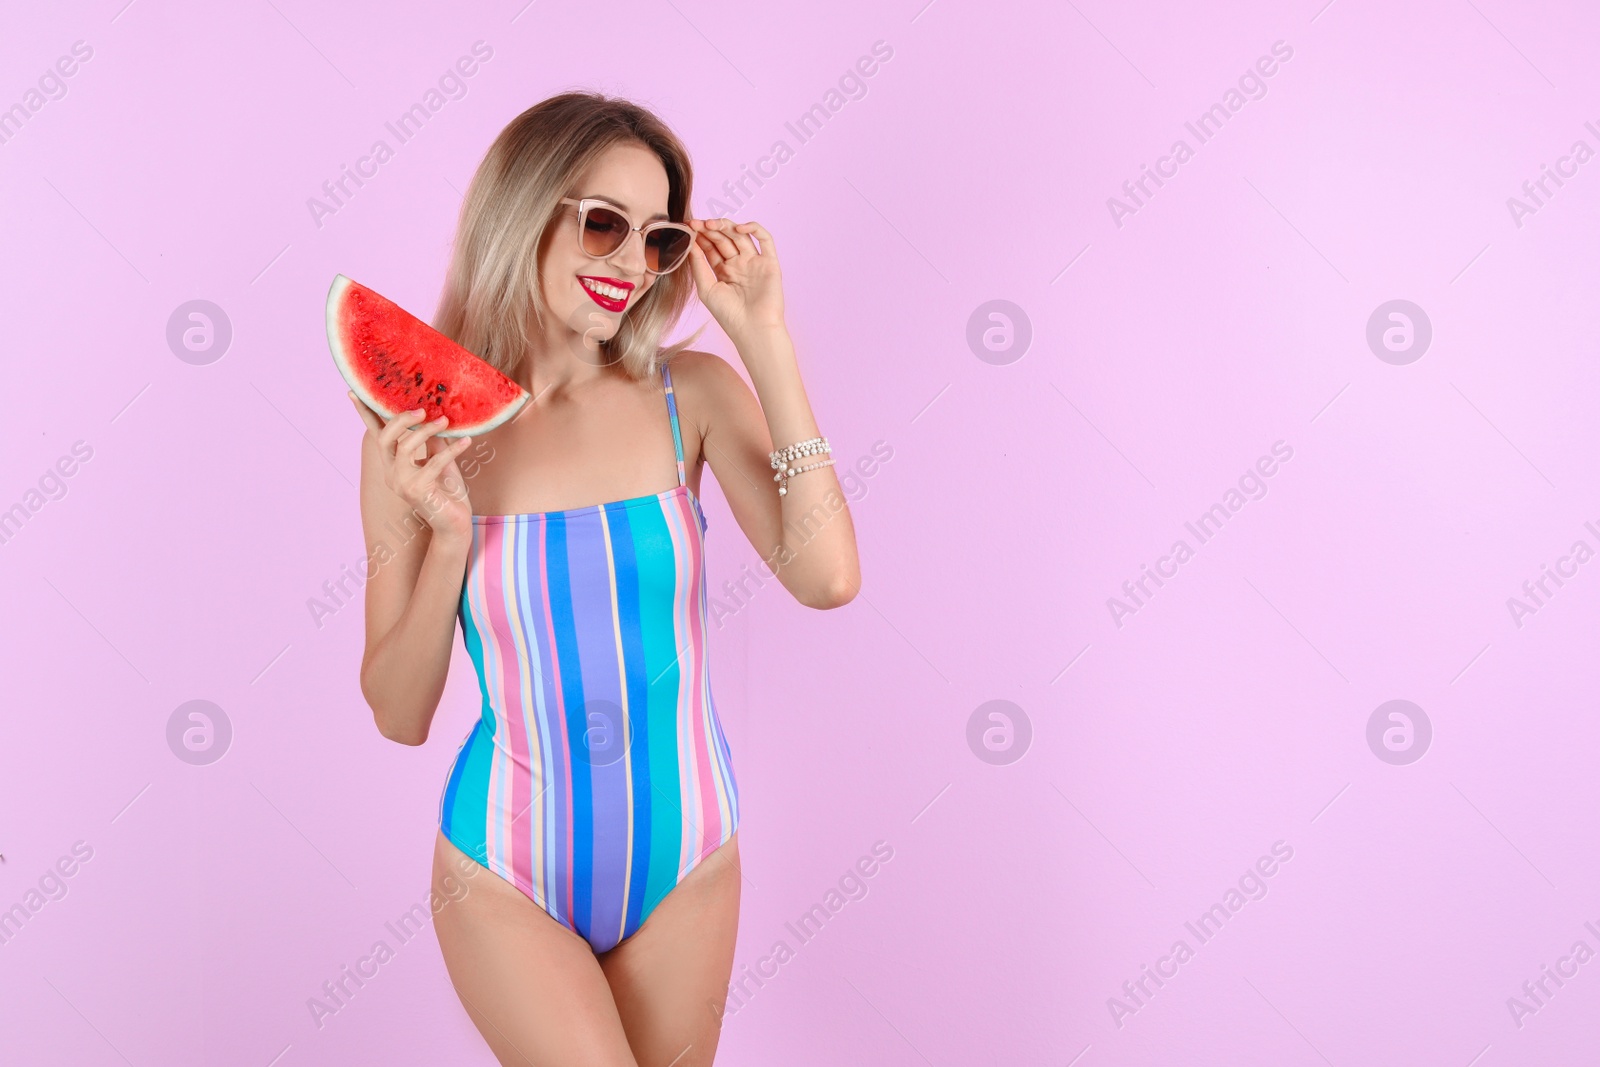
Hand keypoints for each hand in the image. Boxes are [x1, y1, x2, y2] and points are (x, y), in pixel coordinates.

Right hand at [348, 392, 474, 541]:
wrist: (455, 524)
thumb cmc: (447, 492)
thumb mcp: (439, 460)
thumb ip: (432, 440)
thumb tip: (433, 414)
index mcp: (393, 465)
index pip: (376, 436)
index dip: (366, 415)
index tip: (355, 392)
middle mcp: (391, 474)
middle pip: (385, 438)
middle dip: (402, 420)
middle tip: (423, 410)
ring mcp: (401, 484)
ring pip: (405, 448)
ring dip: (427, 431)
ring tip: (446, 422)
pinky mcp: (417, 491)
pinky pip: (433, 463)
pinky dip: (451, 450)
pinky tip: (466, 442)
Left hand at [686, 218, 784, 341]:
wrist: (752, 328)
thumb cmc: (728, 315)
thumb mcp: (706, 289)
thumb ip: (698, 265)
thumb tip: (690, 243)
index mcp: (723, 271)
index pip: (710, 247)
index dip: (699, 236)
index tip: (686, 226)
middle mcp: (739, 264)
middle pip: (723, 239)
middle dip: (709, 229)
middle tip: (695, 223)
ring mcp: (754, 262)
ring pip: (741, 236)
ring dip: (726, 226)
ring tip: (710, 224)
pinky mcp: (769, 262)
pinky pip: (765, 240)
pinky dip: (754, 229)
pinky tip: (738, 228)